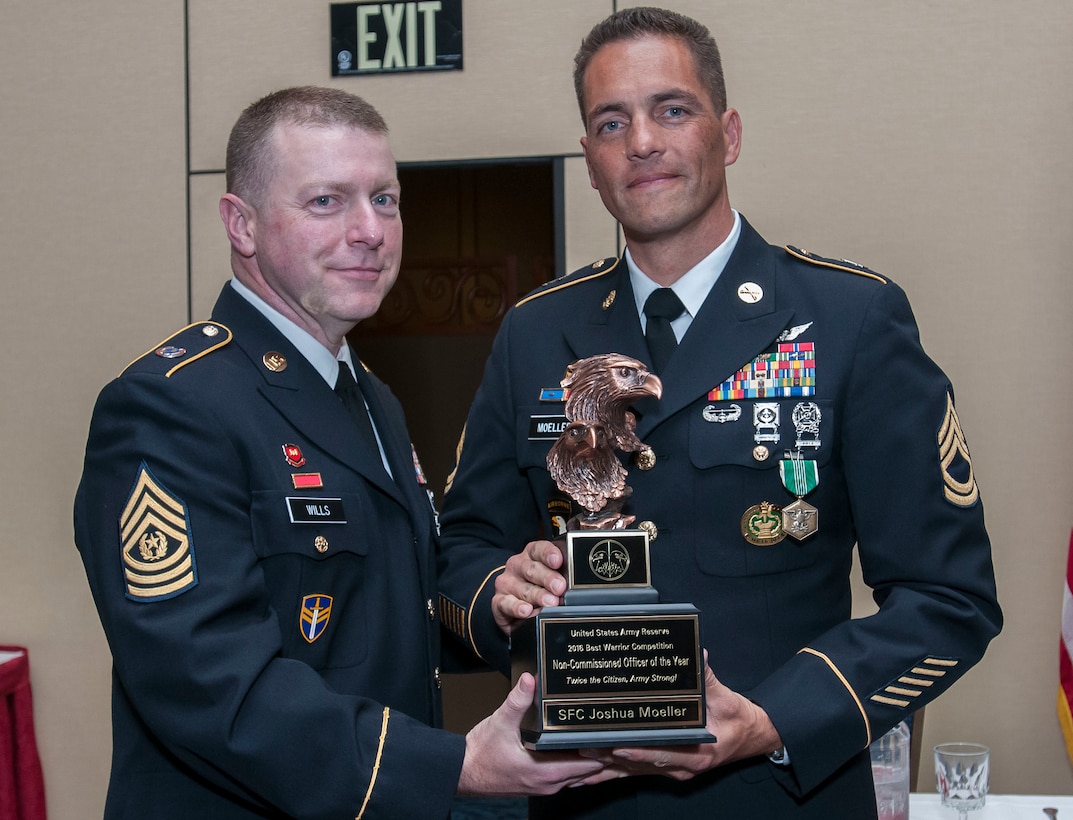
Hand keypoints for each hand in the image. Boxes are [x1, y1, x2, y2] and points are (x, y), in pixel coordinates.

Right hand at [457, 673, 627, 795]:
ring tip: (593, 735)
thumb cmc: (480, 754)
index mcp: (544, 772)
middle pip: (587, 770)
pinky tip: (571, 747)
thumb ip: (517, 700)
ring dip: (586, 759)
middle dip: (599, 753)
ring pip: (577, 774)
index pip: (588, 765)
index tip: (611, 732)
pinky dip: (573, 764)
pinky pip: (564, 776)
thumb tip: (530, 679)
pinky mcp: (537, 783)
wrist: (462, 772)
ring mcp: (543, 786)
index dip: (602, 749)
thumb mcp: (500, 722)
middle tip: (607, 729)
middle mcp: (548, 784)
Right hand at [491, 539, 566, 633]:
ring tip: (550, 602)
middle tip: (560, 587)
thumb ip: (562, 577)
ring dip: (537, 595)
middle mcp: (517, 566)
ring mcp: (507, 584)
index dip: (549, 553)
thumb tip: (577, 586)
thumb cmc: (538, 589)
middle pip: (532, 569)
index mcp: (532, 556)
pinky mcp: (499, 601)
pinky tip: (526, 610)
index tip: (558, 560)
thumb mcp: (551, 580)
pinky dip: (517, 607)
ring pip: (523, 588)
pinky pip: (506, 603)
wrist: (515, 608)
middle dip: (548, 578)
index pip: (539, 549)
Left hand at [578, 661, 782, 780]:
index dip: (639, 752)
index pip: (662, 754)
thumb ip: (708, 678)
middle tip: (583, 749)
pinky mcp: (665, 765)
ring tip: (579, 762)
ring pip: (634, 770)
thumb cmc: (738, 719)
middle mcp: (681, 765)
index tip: (617, 747)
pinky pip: (636, 770)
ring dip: (607, 767)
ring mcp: (672, 768)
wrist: (750, 735)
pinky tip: (591, 775)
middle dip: (611, 758)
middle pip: (641, 764)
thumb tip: (698, 655)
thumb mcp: (727, 698)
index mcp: (697, 753)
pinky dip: (614, 770)